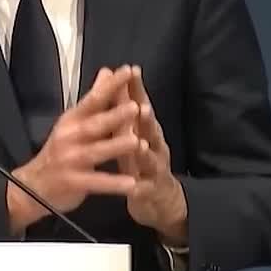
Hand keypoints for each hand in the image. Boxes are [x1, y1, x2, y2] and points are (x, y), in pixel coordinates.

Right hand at [7, 66, 141, 232]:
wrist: (33, 185)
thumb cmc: (60, 149)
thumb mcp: (73, 121)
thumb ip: (94, 98)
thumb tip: (107, 71)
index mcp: (72, 120)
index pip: (93, 99)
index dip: (110, 86)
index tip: (128, 72)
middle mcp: (69, 137)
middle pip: (94, 124)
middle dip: (115, 115)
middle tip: (135, 107)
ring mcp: (70, 160)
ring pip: (95, 152)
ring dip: (116, 147)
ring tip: (138, 142)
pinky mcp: (73, 182)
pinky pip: (96, 182)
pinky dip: (113, 184)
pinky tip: (132, 183)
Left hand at [123, 65, 187, 245]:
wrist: (159, 200)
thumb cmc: (140, 160)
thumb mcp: (130, 131)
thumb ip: (122, 106)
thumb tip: (112, 75)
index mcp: (145, 129)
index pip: (140, 104)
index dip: (137, 89)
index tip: (131, 71)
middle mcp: (154, 145)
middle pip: (150, 129)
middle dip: (145, 118)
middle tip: (140, 106)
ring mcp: (154, 169)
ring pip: (151, 160)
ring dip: (146, 153)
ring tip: (140, 145)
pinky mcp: (150, 192)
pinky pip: (145, 190)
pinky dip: (140, 187)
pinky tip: (134, 187)